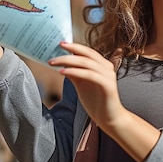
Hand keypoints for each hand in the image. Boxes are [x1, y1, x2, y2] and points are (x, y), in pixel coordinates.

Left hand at [50, 43, 160, 161]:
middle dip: (71, 49)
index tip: (61, 43)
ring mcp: (108, 76)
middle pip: (87, 54)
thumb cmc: (96, 101)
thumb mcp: (82, 84)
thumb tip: (62, 63)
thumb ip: (75, 73)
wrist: (109, 118)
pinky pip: (89, 75)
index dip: (75, 46)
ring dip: (68, 61)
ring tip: (53, 62)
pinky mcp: (107, 86)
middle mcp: (107, 68)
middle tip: (56, 48)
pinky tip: (62, 72)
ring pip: (87, 63)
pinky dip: (75, 71)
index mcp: (103, 65)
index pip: (88, 51)